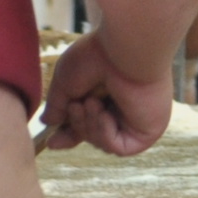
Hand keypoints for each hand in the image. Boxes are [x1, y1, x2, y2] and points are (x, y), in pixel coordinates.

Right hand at [36, 35, 172, 155]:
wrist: (125, 49)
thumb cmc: (97, 56)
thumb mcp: (66, 81)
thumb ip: (57, 104)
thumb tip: (48, 123)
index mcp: (110, 92)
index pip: (89, 121)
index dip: (70, 133)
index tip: (51, 142)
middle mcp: (126, 106)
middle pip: (93, 135)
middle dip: (78, 126)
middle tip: (74, 107)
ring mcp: (138, 119)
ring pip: (103, 143)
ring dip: (89, 126)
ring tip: (91, 102)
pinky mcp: (149, 130)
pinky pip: (120, 148)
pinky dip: (105, 134)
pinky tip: (104, 113)